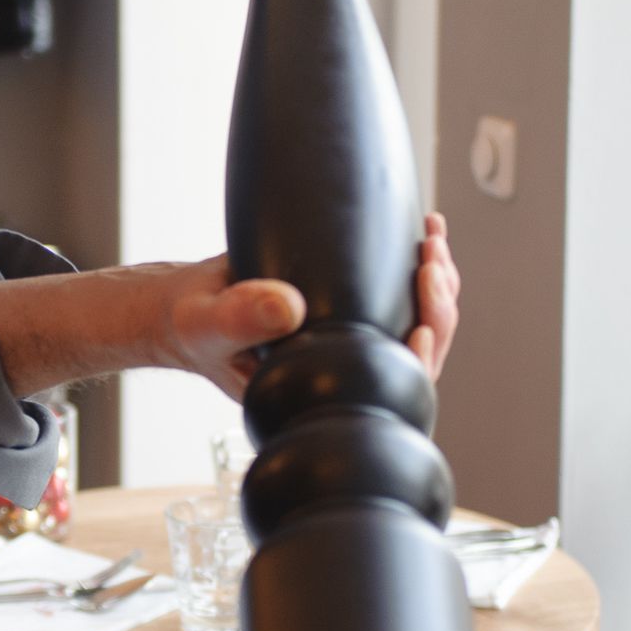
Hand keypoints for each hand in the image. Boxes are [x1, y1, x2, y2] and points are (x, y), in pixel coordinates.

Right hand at [167, 211, 458, 398]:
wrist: (192, 306)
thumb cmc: (198, 325)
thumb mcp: (207, 322)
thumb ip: (241, 317)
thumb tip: (292, 305)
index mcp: (318, 395)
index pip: (385, 395)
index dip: (415, 366)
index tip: (420, 330)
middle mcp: (346, 374)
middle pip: (417, 360)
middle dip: (436, 312)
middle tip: (430, 266)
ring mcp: (355, 344)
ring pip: (420, 328)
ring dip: (438, 288)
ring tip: (433, 243)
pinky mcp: (355, 313)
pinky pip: (403, 300)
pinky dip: (420, 268)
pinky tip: (426, 234)